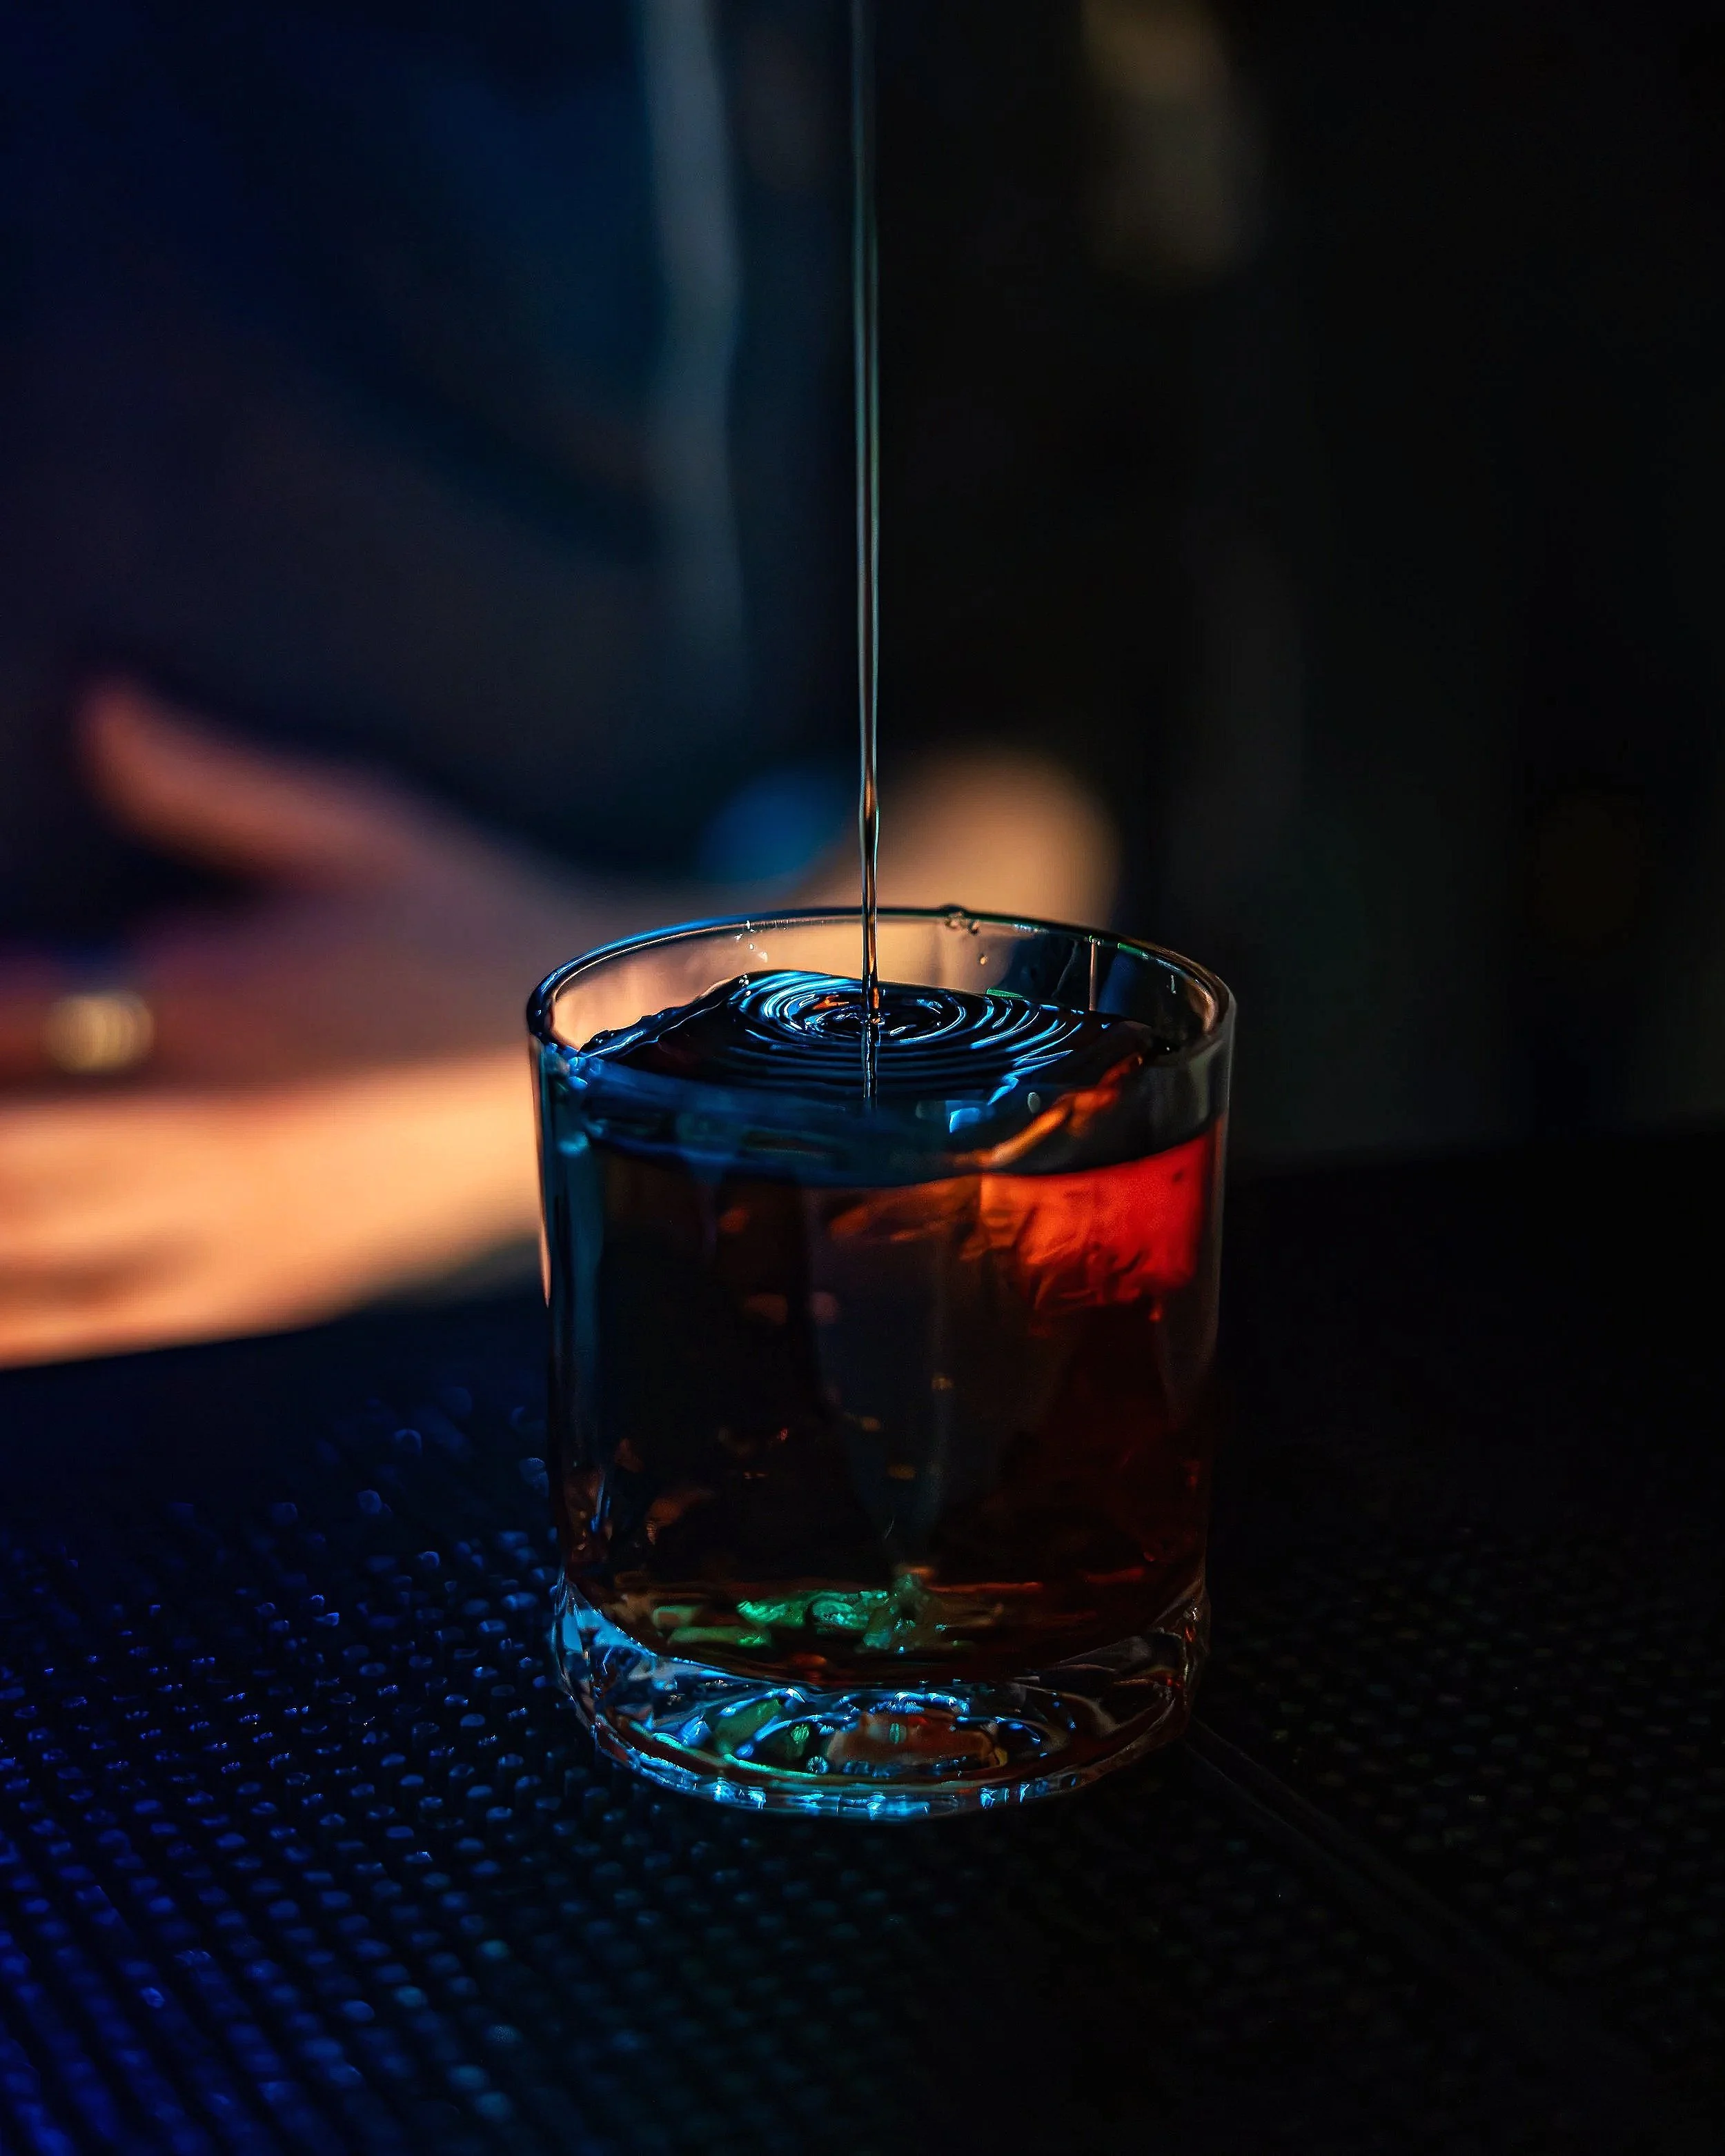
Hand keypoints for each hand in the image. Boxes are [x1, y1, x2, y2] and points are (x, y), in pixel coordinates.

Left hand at [0, 684, 1118, 1367]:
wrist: (627, 1059)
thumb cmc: (484, 934)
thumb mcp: (358, 830)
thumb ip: (206, 777)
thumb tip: (95, 706)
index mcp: (210, 1001)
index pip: (0, 1017)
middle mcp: (205, 1133)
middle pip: (2, 1162)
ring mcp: (236, 1234)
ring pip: (26, 1275)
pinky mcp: (269, 1300)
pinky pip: (104, 1342)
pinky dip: (28, 1332)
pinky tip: (9, 1311)